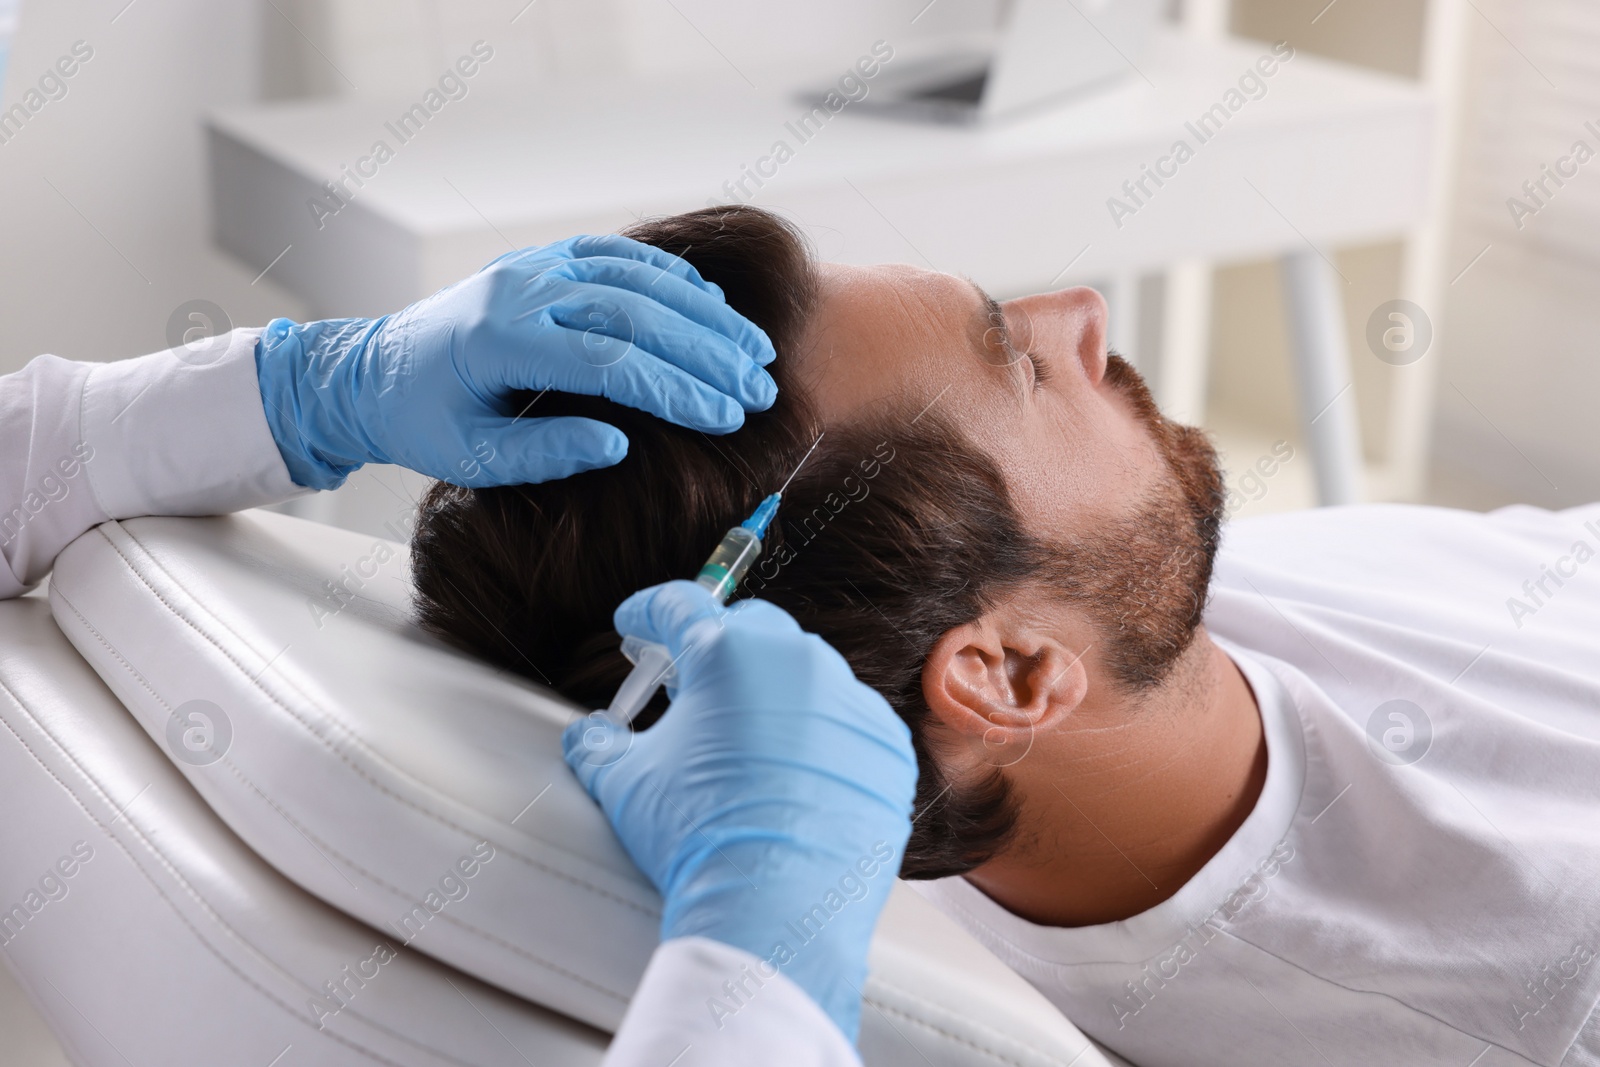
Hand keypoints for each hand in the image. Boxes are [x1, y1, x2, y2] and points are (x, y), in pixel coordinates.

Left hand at [254, 235, 776, 489]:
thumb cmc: (423, 424)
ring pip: (637, 277)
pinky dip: (670, 278)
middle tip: (761, 391)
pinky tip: (711, 309)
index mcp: (501, 340)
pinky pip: (618, 256)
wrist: (372, 371)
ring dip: (704, 314)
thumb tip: (620, 445)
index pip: (611, 360)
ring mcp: (534, 267)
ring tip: (755, 353)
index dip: (677, 389)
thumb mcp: (473, 459)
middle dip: (709, 353)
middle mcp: (522, 291)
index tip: (728, 417)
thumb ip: (545, 453)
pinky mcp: (543, 261)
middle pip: (637, 312)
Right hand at [563, 581, 916, 1042]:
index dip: (649, 614)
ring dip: (772, 695)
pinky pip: (848, 724)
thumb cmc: (696, 836)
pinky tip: (796, 778)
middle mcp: (796, 660)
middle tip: (687, 688)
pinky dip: (821, 739)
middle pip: (749, 629)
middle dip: (715, 649)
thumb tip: (591, 735)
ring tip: (744, 743)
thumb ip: (600, 743)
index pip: (679, 607)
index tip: (637, 624)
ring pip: (804, 676)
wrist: (774, 909)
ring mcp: (849, 701)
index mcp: (727, 652)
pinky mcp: (886, 745)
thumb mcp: (625, 783)